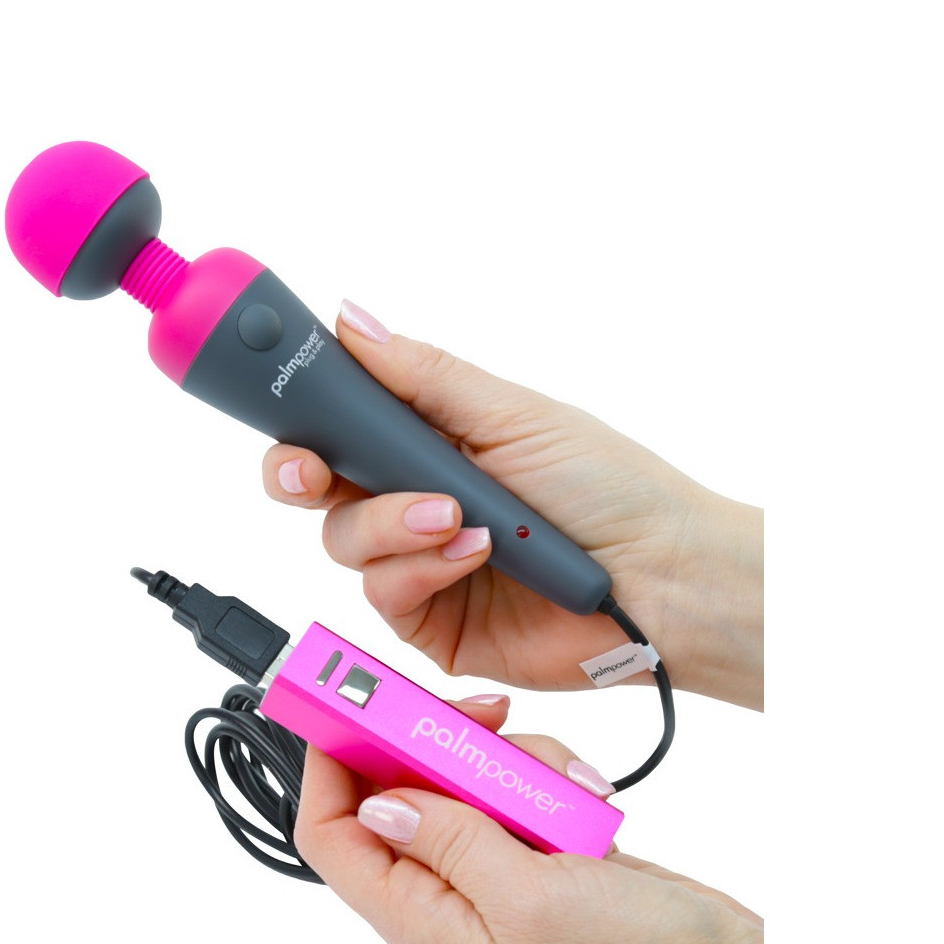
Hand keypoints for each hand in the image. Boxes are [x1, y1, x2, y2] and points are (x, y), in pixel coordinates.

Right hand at [262, 301, 762, 708]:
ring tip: (453, 515)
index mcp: (428, 442)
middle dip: (303, 475)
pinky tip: (471, 554)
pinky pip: (383, 595)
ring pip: (344, 542)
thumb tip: (353, 322)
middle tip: (313, 471)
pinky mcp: (429, 622)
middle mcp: (412, 501)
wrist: (662, 578)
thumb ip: (423, 377)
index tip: (281, 403)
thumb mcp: (511, 414)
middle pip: (317, 487)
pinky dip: (420, 570)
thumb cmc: (608, 488)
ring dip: (390, 523)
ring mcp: (418, 564)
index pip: (338, 425)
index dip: (300, 417)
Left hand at [296, 696, 763, 943]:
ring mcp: (489, 871)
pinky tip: (586, 800)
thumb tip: (377, 802)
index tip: (350, 706)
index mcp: (421, 920)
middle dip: (433, 744)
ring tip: (564, 791)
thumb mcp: (527, 900)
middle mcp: (443, 896)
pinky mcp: (531, 851)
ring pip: (460, 779)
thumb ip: (447, 843)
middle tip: (483, 718)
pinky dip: (546, 777)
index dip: (327, 767)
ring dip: (511, 764)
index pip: (332, 835)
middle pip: (394, 792)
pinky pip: (511, 787)